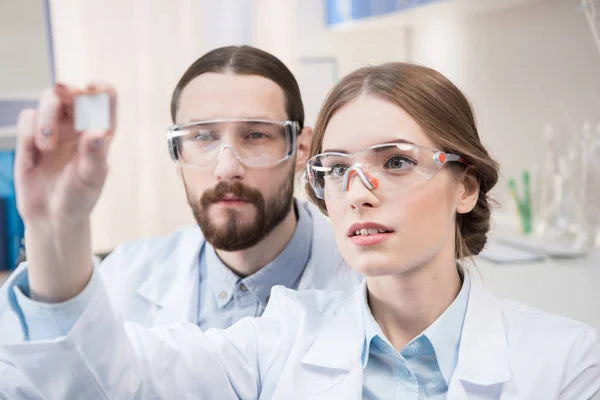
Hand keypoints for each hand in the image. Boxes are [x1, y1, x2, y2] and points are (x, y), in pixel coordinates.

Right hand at [15, 83, 115, 227]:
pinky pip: (27, 118)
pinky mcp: (31, 136)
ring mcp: (55, 128)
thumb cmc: (79, 197)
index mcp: (101, 132)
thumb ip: (94, 155)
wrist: (51, 216)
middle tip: (61, 92)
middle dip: (66, 89)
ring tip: (46, 146)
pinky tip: (35, 151)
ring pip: (48, 99)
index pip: (105, 100)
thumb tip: (98, 133)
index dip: (101, 89)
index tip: (92, 87)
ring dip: (46, 116)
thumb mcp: (91, 178)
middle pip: (71, 93)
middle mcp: (78, 125)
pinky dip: (29, 130)